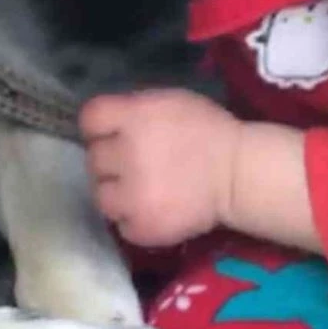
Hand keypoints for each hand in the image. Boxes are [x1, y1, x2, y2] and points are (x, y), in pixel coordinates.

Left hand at [79, 89, 239, 246]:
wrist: (238, 174)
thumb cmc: (207, 131)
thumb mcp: (168, 101)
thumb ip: (134, 111)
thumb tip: (108, 125)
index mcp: (134, 117)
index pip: (90, 119)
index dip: (98, 127)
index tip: (109, 134)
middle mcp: (126, 153)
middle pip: (93, 158)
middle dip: (110, 161)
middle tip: (131, 164)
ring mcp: (131, 195)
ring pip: (100, 195)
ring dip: (115, 193)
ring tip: (137, 191)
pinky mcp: (142, 227)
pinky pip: (120, 224)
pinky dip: (132, 219)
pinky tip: (151, 209)